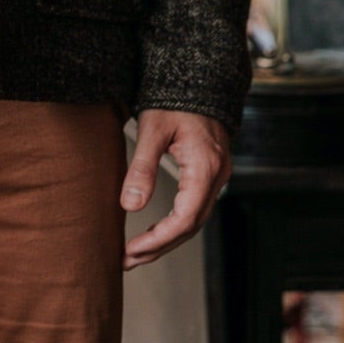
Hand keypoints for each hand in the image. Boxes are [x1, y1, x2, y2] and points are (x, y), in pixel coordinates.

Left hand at [120, 109, 231, 268]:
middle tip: (127, 261)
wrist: (197, 80)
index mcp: (205, 167)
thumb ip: (142, 168)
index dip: (158, 240)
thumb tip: (130, 206)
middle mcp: (217, 176)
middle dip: (159, 248)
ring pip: (193, 221)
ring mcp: (216, 177)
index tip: (131, 250)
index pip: (184, 219)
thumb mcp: (152, 130)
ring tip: (135, 255)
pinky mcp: (209, 175)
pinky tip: (153, 233)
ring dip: (165, 241)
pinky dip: (173, 226)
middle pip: (190, 227)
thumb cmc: (174, 100)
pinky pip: (194, 209)